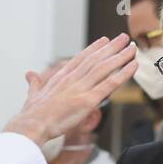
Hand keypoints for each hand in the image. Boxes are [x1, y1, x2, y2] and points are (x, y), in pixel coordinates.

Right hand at [4, 34, 136, 145]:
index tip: (104, 41)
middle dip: (112, 47)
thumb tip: (29, 74)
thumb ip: (34, 83)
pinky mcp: (88, 100)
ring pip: (105, 68)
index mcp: (61, 77)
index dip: (95, 48)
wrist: (33, 124)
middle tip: (124, 39)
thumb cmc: (32, 114)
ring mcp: (81, 88)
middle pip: (96, 59)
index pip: (81, 58)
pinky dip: (123, 74)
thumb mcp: (33, 94)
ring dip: (121, 56)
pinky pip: (110, 84)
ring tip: (132, 48)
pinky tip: (133, 66)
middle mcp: (73, 78)